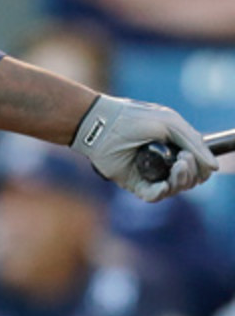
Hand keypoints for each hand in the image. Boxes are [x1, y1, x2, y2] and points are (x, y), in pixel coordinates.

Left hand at [71, 94, 217, 201]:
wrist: (102, 123)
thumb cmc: (134, 118)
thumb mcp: (171, 124)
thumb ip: (194, 143)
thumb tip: (213, 168)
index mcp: (172, 147)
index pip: (196, 165)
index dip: (201, 166)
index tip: (192, 156)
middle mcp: (162, 162)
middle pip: (189, 180)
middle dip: (192, 173)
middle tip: (183, 159)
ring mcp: (148, 173)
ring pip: (175, 188)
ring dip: (181, 180)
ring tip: (177, 165)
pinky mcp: (134, 183)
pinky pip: (154, 196)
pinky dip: (162, 192)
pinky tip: (164, 184)